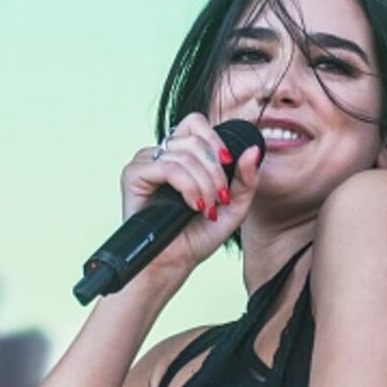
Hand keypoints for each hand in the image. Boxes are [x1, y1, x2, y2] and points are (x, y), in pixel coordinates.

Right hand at [120, 113, 262, 277]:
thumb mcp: (234, 206)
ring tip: (206, 208)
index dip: (215, 140)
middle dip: (214, 170)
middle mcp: (161, 154)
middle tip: (220, 198)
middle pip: (193, 138)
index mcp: (181, 154)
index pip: (196, 123)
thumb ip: (247, 178)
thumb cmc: (199, 236)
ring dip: (203, 183)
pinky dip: (186, 185)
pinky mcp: (133, 175)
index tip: (228, 164)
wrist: (175, 262)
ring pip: (183, 154)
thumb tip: (254, 149)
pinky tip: (192, 205)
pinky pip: (166, 166)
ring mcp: (145, 163)